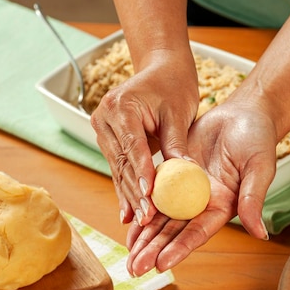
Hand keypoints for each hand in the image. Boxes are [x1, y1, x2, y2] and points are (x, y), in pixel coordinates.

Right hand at [90, 49, 198, 226]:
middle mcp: (105, 118)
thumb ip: (177, 144)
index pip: (134, 146)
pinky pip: (118, 169)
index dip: (142, 173)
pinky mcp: (107, 141)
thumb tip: (186, 175)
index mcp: (122, 106)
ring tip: (140, 221)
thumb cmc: (174, 86)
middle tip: (147, 218)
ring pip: (118, 170)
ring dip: (130, 197)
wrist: (160, 68)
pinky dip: (126, 190)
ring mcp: (103, 130)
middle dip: (136, 193)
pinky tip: (128, 213)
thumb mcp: (179, 113)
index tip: (150, 196)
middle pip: (123, 162)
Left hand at [126, 92, 276, 275]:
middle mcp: (201, 205)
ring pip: (160, 219)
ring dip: (144, 238)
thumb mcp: (259, 168)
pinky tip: (128, 225)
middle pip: (173, 233)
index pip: (197, 233)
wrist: (243, 113)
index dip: (179, 249)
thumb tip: (261, 234)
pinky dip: (141, 210)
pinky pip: (153, 196)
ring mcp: (185, 192)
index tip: (161, 265)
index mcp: (222, 208)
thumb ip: (253, 199)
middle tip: (134, 268)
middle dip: (154, 251)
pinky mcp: (173, 175)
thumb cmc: (257, 138)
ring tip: (128, 257)